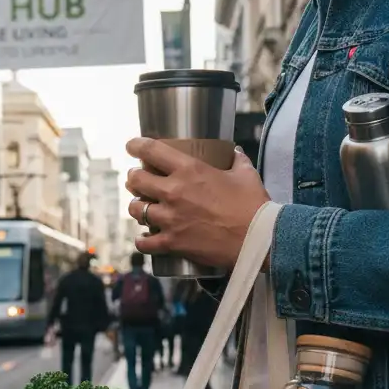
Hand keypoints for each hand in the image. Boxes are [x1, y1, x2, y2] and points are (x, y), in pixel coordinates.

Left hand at [126, 138, 269, 269]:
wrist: (257, 239)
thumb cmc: (253, 206)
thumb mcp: (246, 175)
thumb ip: (236, 160)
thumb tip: (234, 153)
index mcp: (190, 170)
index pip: (152, 151)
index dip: (136, 146)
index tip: (131, 146)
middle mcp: (174, 192)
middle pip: (137, 180)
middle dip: (134, 178)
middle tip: (137, 179)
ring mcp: (170, 219)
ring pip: (135, 209)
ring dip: (136, 207)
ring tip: (142, 208)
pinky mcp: (172, 242)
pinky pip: (145, 243)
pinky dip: (142, 241)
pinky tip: (144, 238)